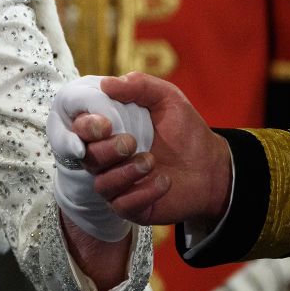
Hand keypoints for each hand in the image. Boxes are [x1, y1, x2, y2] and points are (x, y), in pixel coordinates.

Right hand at [90, 72, 231, 227]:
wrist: (212, 167)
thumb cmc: (185, 131)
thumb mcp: (168, 99)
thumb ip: (139, 85)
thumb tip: (106, 83)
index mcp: (108, 130)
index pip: (78, 128)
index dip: (84, 126)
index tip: (105, 124)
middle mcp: (106, 157)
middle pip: (86, 156)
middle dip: (106, 149)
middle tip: (132, 142)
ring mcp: (117, 183)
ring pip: (101, 184)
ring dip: (125, 172)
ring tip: (151, 162)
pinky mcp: (130, 207)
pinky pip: (122, 205)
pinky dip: (143, 193)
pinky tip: (164, 182)